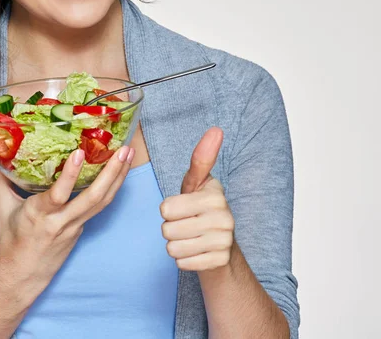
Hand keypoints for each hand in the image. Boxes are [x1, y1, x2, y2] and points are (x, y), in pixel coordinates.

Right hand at [0, 145, 134, 297]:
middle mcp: (61, 221)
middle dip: (111, 172)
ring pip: (103, 202)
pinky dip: (112, 188)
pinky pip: (101, 207)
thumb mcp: (3, 208)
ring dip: (118, 177)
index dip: (69, 175)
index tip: (79, 153)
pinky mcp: (82, 228)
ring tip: (128, 154)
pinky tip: (120, 171)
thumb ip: (0, 179)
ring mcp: (75, 226)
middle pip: (93, 198)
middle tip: (124, 149)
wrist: (23, 277)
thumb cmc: (12, 241)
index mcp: (39, 215)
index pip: (57, 195)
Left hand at [160, 127, 234, 270]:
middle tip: (186, 225)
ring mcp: (224, 242)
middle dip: (170, 229)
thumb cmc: (201, 210)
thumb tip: (216, 128)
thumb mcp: (197, 184)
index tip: (184, 207)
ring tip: (190, 238)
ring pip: (172, 247)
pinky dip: (183, 260)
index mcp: (215, 195)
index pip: (166, 208)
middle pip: (167, 229)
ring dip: (175, 245)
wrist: (221, 249)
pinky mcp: (219, 262)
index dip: (168, 210)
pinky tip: (195, 252)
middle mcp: (224, 217)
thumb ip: (201, 158)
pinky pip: (181, 263)